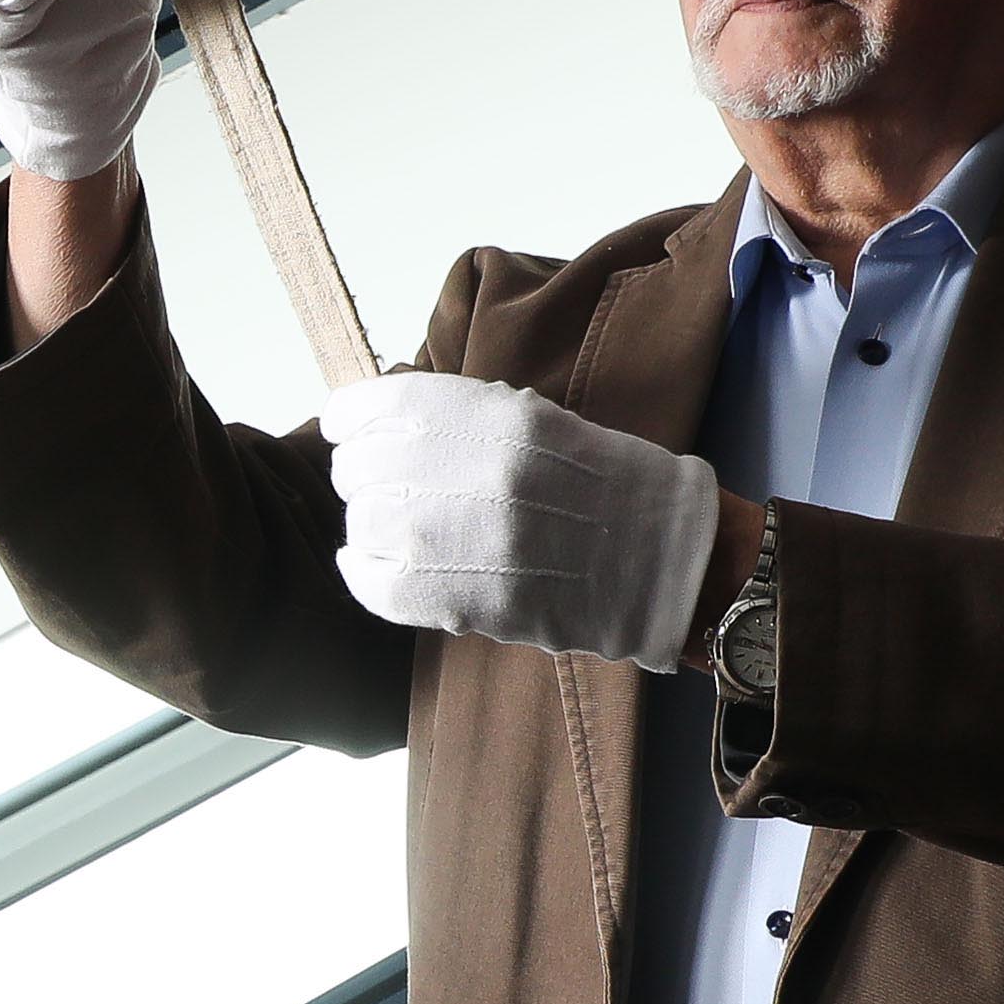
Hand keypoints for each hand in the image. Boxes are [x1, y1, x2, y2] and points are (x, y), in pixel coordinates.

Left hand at [320, 370, 726, 665]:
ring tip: (405, 530)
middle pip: (360, 467)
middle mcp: (458, 466)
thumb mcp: (528, 419)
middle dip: (367, 475)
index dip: (353, 421)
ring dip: (373, 524)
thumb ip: (454, 418)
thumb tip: (378, 423)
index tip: (351, 432)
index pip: (372, 407)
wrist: (651, 556)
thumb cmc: (595, 483)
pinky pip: (370, 581)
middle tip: (392, 487)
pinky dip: (362, 571)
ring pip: (362, 522)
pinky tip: (374, 564)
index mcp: (480, 414)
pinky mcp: (449, 596)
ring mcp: (449, 534)